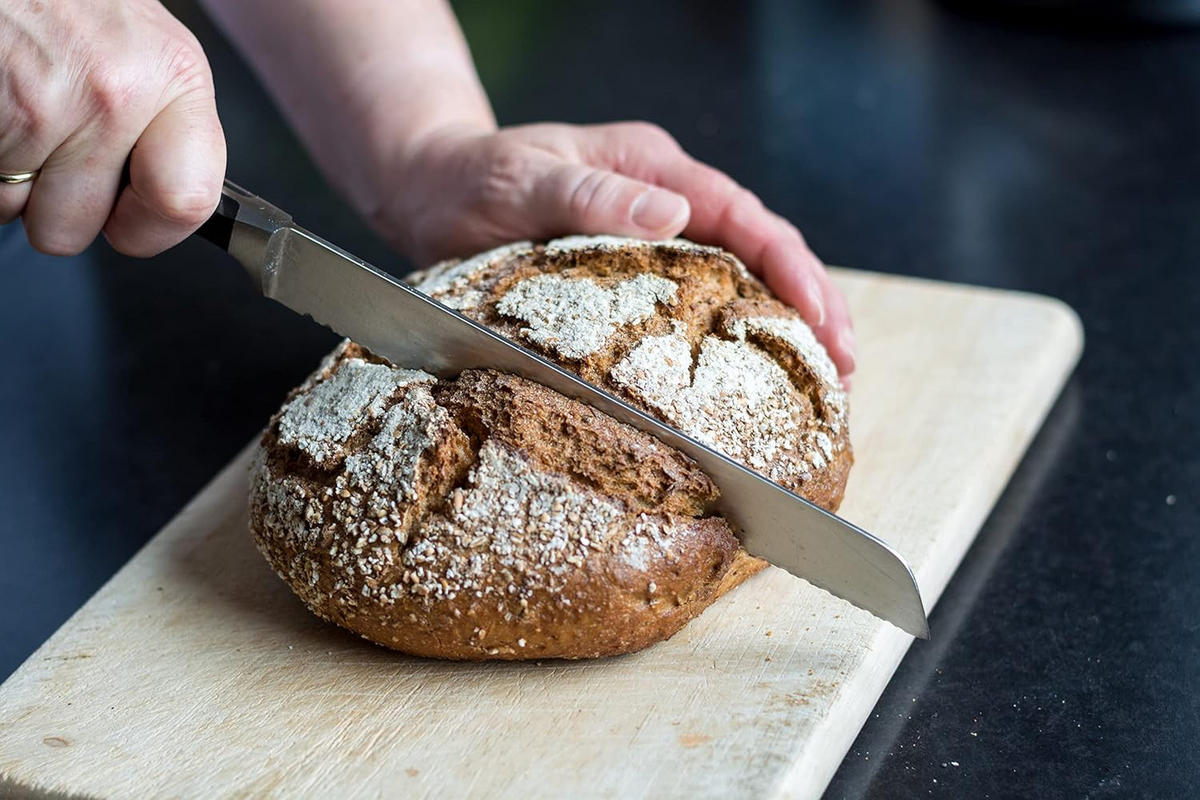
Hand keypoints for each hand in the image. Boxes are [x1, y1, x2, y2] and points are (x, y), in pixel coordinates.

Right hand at [0, 0, 224, 255]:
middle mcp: (116, 93)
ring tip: (23, 119)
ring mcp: (42, 102)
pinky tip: (0, 111)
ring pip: (16, 213)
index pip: (187, 202)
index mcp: (175, 79)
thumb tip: (169, 205)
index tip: (129, 220)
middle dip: (58, 206)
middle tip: (57, 150)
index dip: (148, 230)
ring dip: (12, 182)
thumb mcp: (151, 52)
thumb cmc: (72, 2)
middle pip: (78, 229)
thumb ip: (167, 130)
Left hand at [377, 122, 855, 379]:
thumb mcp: (521, 179)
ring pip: (740, 272)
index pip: (743, 215)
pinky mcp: (634, 265)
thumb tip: (673, 211)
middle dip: (812, 302)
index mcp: (651, 166)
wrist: (428, 185)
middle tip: (846, 365)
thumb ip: (590, 192)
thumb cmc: (468, 178)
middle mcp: (662, 196)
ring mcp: (652, 230)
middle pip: (760, 245)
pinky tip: (752, 368)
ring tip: (824, 376)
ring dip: (785, 321)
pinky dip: (737, 328)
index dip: (791, 267)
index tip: (823, 319)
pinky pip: (700, 294)